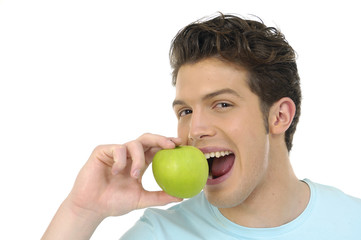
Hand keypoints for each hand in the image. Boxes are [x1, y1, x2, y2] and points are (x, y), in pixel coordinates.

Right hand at [68, 133, 182, 218]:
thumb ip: (160, 197)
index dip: (168, 144)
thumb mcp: (141, 199)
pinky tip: (116, 172)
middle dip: (160, 139)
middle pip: (148, 139)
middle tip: (171, 145)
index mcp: (139, 162)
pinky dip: (120, 160)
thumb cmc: (114, 202)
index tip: (181, 145)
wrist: (92, 207)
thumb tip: (181, 197)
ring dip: (138, 158)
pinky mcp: (103, 151)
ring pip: (134, 144)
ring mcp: (116, 151)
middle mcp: (130, 155)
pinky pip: (118, 149)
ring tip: (135, 174)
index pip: (156, 148)